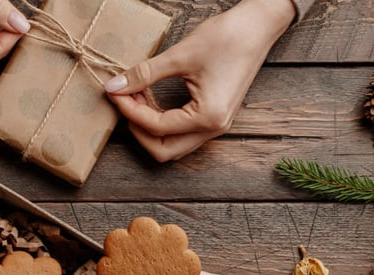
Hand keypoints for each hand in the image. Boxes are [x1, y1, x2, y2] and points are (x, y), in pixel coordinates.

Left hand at [104, 0, 295, 161]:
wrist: (258, 26)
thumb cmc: (227, 38)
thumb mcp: (180, 55)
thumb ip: (145, 74)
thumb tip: (115, 86)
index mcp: (209, 118)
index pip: (157, 127)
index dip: (130, 110)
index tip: (114, 91)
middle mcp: (214, 128)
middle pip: (164, 151)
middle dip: (139, 131)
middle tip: (124, 102)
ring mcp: (216, 124)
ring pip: (173, 144)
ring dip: (150, 127)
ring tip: (136, 96)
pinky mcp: (215, 115)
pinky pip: (182, 130)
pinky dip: (163, 120)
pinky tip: (152, 97)